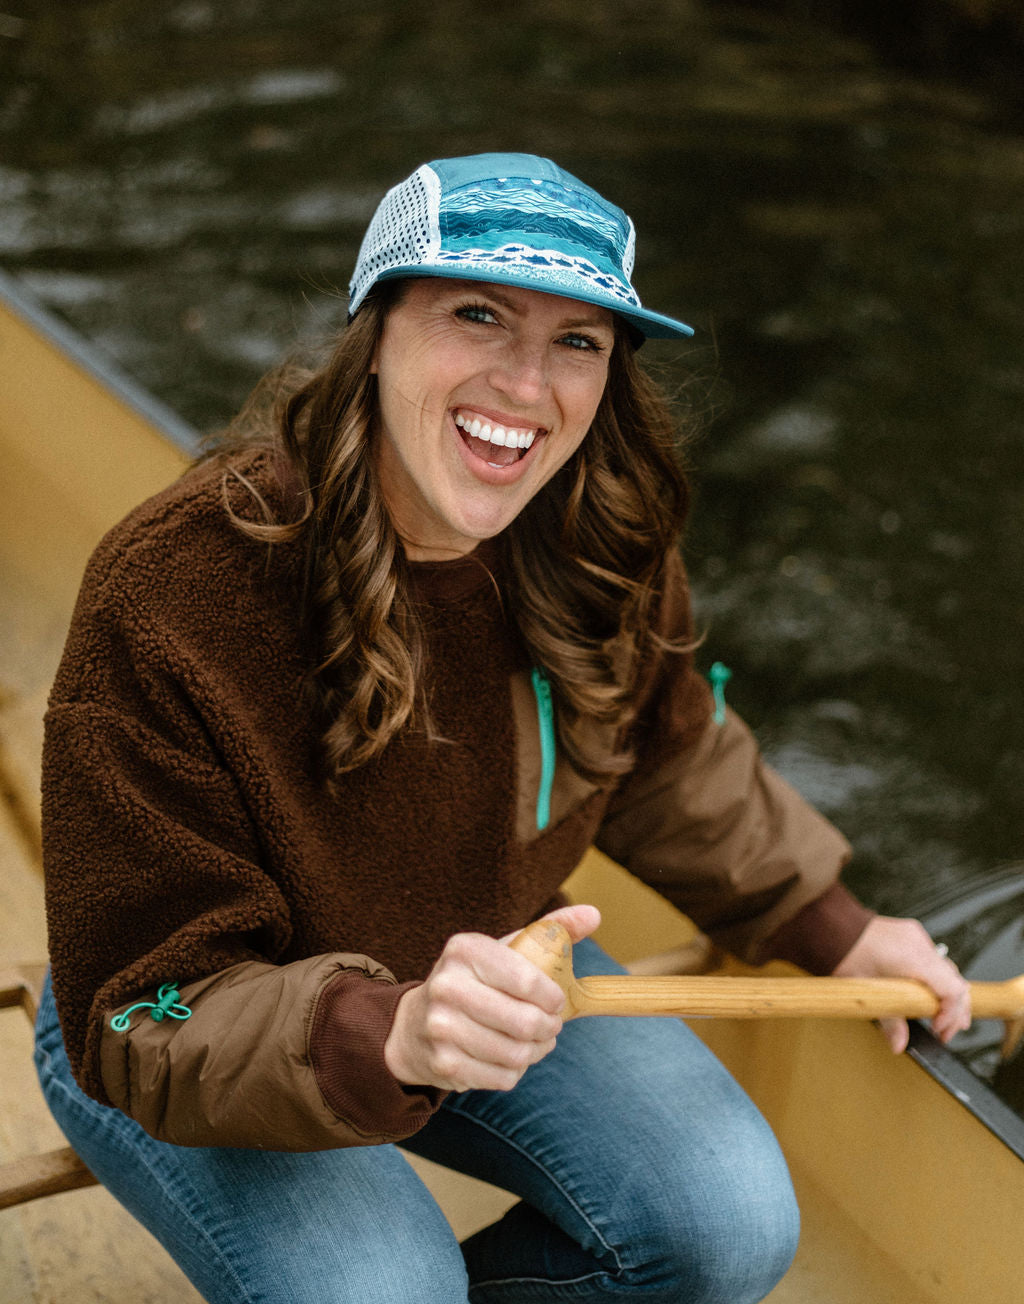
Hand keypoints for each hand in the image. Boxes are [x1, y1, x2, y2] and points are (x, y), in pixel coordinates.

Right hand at [384, 904, 600, 1091]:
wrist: (415, 1024)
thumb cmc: (476, 981)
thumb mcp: (506, 949)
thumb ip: (552, 931)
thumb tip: (594, 915)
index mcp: (465, 950)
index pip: (528, 979)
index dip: (553, 997)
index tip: (556, 1001)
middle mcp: (446, 986)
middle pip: (524, 1022)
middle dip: (549, 1028)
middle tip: (550, 1026)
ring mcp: (440, 1027)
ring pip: (516, 1053)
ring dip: (536, 1052)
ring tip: (535, 1042)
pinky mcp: (443, 1063)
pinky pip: (501, 1077)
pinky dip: (515, 1071)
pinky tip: (510, 1057)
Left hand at [832, 915, 970, 1052]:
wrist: (830, 926)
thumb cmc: (843, 953)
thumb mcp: (866, 992)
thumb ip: (888, 1020)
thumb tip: (899, 1044)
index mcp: (913, 958)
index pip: (953, 989)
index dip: (952, 1014)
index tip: (939, 1030)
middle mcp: (920, 944)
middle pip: (955, 980)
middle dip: (955, 1009)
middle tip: (946, 1030)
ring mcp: (916, 937)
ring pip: (947, 969)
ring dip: (947, 994)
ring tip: (940, 1017)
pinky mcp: (910, 935)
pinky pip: (933, 960)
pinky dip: (935, 979)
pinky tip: (926, 994)